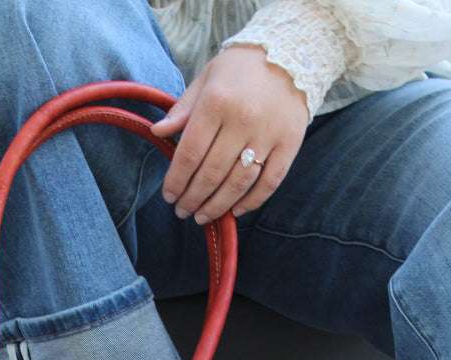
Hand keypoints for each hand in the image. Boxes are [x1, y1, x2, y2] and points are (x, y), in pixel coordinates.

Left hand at [150, 46, 308, 222]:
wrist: (292, 52)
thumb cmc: (241, 69)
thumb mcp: (207, 79)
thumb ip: (182, 109)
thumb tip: (157, 132)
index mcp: (216, 103)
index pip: (189, 154)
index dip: (176, 181)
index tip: (169, 196)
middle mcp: (242, 120)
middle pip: (211, 173)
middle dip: (192, 198)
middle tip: (182, 211)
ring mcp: (268, 134)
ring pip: (238, 183)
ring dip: (217, 205)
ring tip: (202, 216)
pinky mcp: (289, 144)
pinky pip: (269, 182)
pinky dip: (251, 201)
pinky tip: (235, 210)